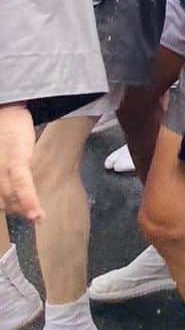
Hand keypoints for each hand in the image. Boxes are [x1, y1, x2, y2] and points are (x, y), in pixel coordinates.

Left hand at [0, 104, 42, 221]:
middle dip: (13, 209)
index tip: (14, 211)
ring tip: (35, 216)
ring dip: (22, 210)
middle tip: (26, 212)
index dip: (5, 206)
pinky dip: (29, 201)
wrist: (7, 113)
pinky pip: (22, 187)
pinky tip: (36, 213)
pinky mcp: (17, 162)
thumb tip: (10, 189)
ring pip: (10, 199)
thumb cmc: (3, 136)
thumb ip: (3, 175)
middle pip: (1, 201)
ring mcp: (1, 169)